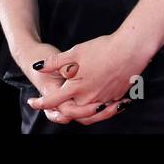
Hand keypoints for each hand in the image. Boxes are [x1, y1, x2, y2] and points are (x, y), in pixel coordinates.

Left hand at [26, 31, 151, 125]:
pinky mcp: (116, 97)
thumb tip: (38, 67)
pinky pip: (103, 109)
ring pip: (87, 114)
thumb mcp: (76, 52)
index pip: (52, 100)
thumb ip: (55, 62)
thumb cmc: (103, 49)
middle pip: (70, 113)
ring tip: (73, 106)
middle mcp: (88, 98)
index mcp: (76, 88)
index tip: (33, 102)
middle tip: (52, 106)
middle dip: (59, 111)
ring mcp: (104, 99)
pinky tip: (96, 101)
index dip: (40, 102)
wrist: (131, 49)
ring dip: (78, 112)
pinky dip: (97, 108)